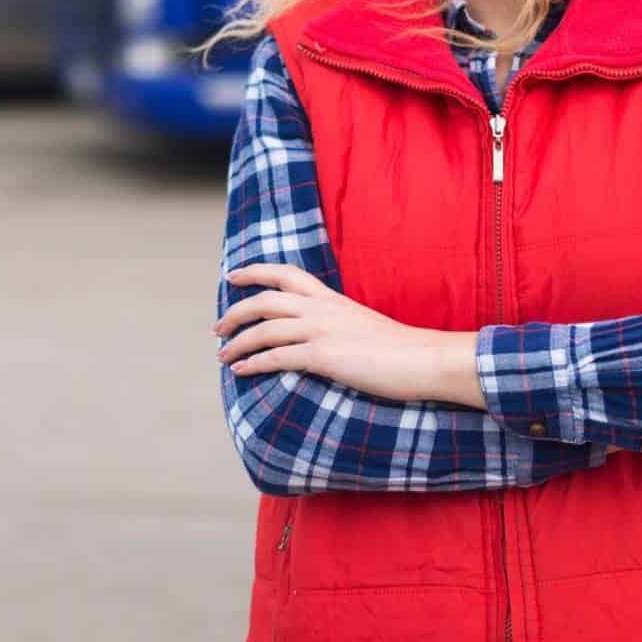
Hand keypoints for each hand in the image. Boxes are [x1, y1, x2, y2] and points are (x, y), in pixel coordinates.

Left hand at [212, 264, 479, 404]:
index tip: (233, 275)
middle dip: (235, 311)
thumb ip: (337, 323)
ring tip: (222, 355)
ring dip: (237, 342)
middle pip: (264, 300)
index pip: (286, 273)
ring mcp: (321, 330)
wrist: (423, 358)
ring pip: (264, 329)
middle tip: (218, 328)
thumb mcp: (362, 324)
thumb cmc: (399, 349)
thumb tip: (320, 336)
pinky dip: (253, 363)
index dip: (255, 271)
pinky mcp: (323, 355)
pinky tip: (241, 370)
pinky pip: (276, 356)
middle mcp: (321, 309)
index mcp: (330, 298)